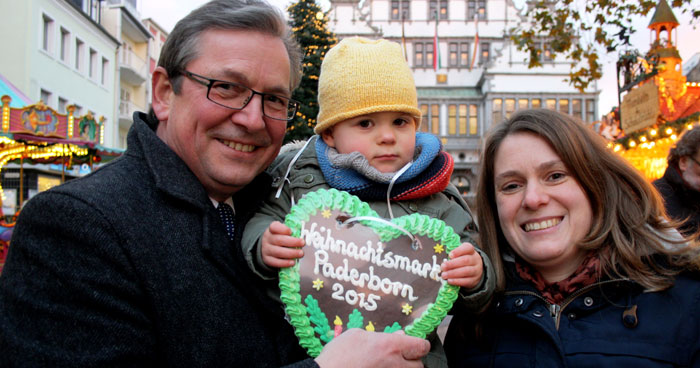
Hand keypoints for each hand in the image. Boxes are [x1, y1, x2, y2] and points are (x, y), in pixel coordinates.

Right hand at [260, 221, 304, 267]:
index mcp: (272, 229)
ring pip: (278, 252)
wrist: (268, 246)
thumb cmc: (279, 237)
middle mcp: (268, 239)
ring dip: (291, 253)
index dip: (283, 229)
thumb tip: (303, 232)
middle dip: (292, 242)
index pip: (274, 227)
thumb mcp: (283, 230)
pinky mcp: (267, 259)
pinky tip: (293, 262)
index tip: (291, 231)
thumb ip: (292, 230)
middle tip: (302, 243)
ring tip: (300, 253)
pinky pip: (275, 262)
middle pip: (279, 240)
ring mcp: (266, 249)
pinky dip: (285, 263)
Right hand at [314, 329, 428, 367]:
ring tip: (390, 364)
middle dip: (413, 361)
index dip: (419, 345)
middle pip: (419, 365)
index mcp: (390, 346)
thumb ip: (380, 335)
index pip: (421, 346)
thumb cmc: (338, 354)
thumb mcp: (356, 335)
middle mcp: (394, 364)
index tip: (414, 345)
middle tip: (403, 357)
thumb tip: (399, 336)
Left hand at [440, 242, 482, 287]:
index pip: (467, 248)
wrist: (474, 271)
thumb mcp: (459, 254)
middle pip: (466, 260)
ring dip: (453, 273)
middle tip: (443, 266)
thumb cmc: (462, 260)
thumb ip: (452, 254)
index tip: (449, 255)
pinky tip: (449, 281)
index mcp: (471, 251)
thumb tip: (441, 258)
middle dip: (452, 264)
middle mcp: (475, 259)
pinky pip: (466, 281)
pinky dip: (457, 281)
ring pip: (466, 271)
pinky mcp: (474, 280)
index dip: (458, 251)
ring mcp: (476, 270)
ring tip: (444, 275)